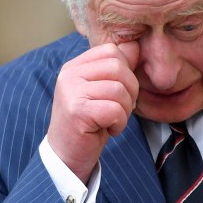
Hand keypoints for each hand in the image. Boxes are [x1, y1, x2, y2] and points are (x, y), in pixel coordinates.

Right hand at [47, 41, 139, 181]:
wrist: (67, 156)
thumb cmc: (89, 125)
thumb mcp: (104, 93)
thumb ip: (117, 69)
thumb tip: (134, 46)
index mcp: (75, 66)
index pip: (112, 51)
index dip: (126, 72)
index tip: (120, 94)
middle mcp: (70, 74)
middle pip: (118, 67)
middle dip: (130, 91)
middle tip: (120, 110)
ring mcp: (71, 91)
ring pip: (119, 89)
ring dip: (125, 110)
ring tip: (113, 121)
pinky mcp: (78, 111)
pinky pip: (115, 109)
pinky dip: (119, 123)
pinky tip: (109, 130)